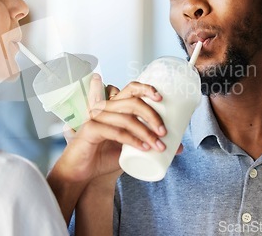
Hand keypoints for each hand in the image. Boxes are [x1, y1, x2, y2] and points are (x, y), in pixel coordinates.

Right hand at [53, 74, 167, 183]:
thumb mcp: (131, 149)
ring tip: (159, 145)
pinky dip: (132, 140)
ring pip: (127, 118)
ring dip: (146, 132)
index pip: (131, 89)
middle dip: (152, 115)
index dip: (146, 88)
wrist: (82, 173)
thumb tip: (179, 146)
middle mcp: (105, 108)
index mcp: (114, 107)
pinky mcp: (91, 129)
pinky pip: (116, 131)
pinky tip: (143, 147)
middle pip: (132, 102)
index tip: (161, 97)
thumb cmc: (105, 158)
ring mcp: (97, 117)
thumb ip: (150, 144)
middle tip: (164, 132)